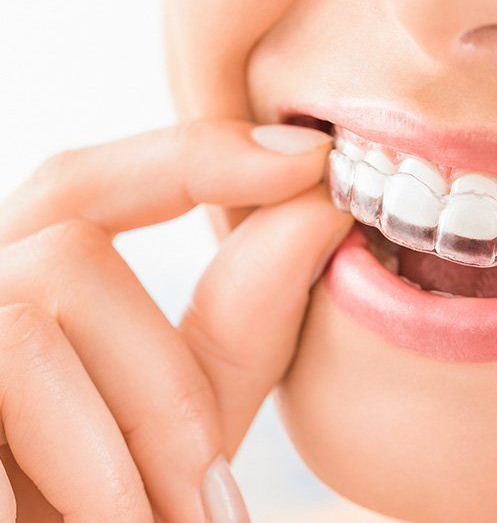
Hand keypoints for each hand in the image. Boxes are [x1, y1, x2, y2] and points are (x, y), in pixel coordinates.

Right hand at [0, 121, 350, 520]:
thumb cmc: (105, 515)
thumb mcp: (186, 415)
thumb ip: (244, 315)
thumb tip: (319, 205)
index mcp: (18, 289)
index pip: (89, 185)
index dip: (197, 156)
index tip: (310, 158)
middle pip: (70, 250)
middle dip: (167, 384)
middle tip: (214, 503)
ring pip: (35, 315)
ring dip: (132, 439)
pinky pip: (8, 369)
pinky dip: (85, 469)